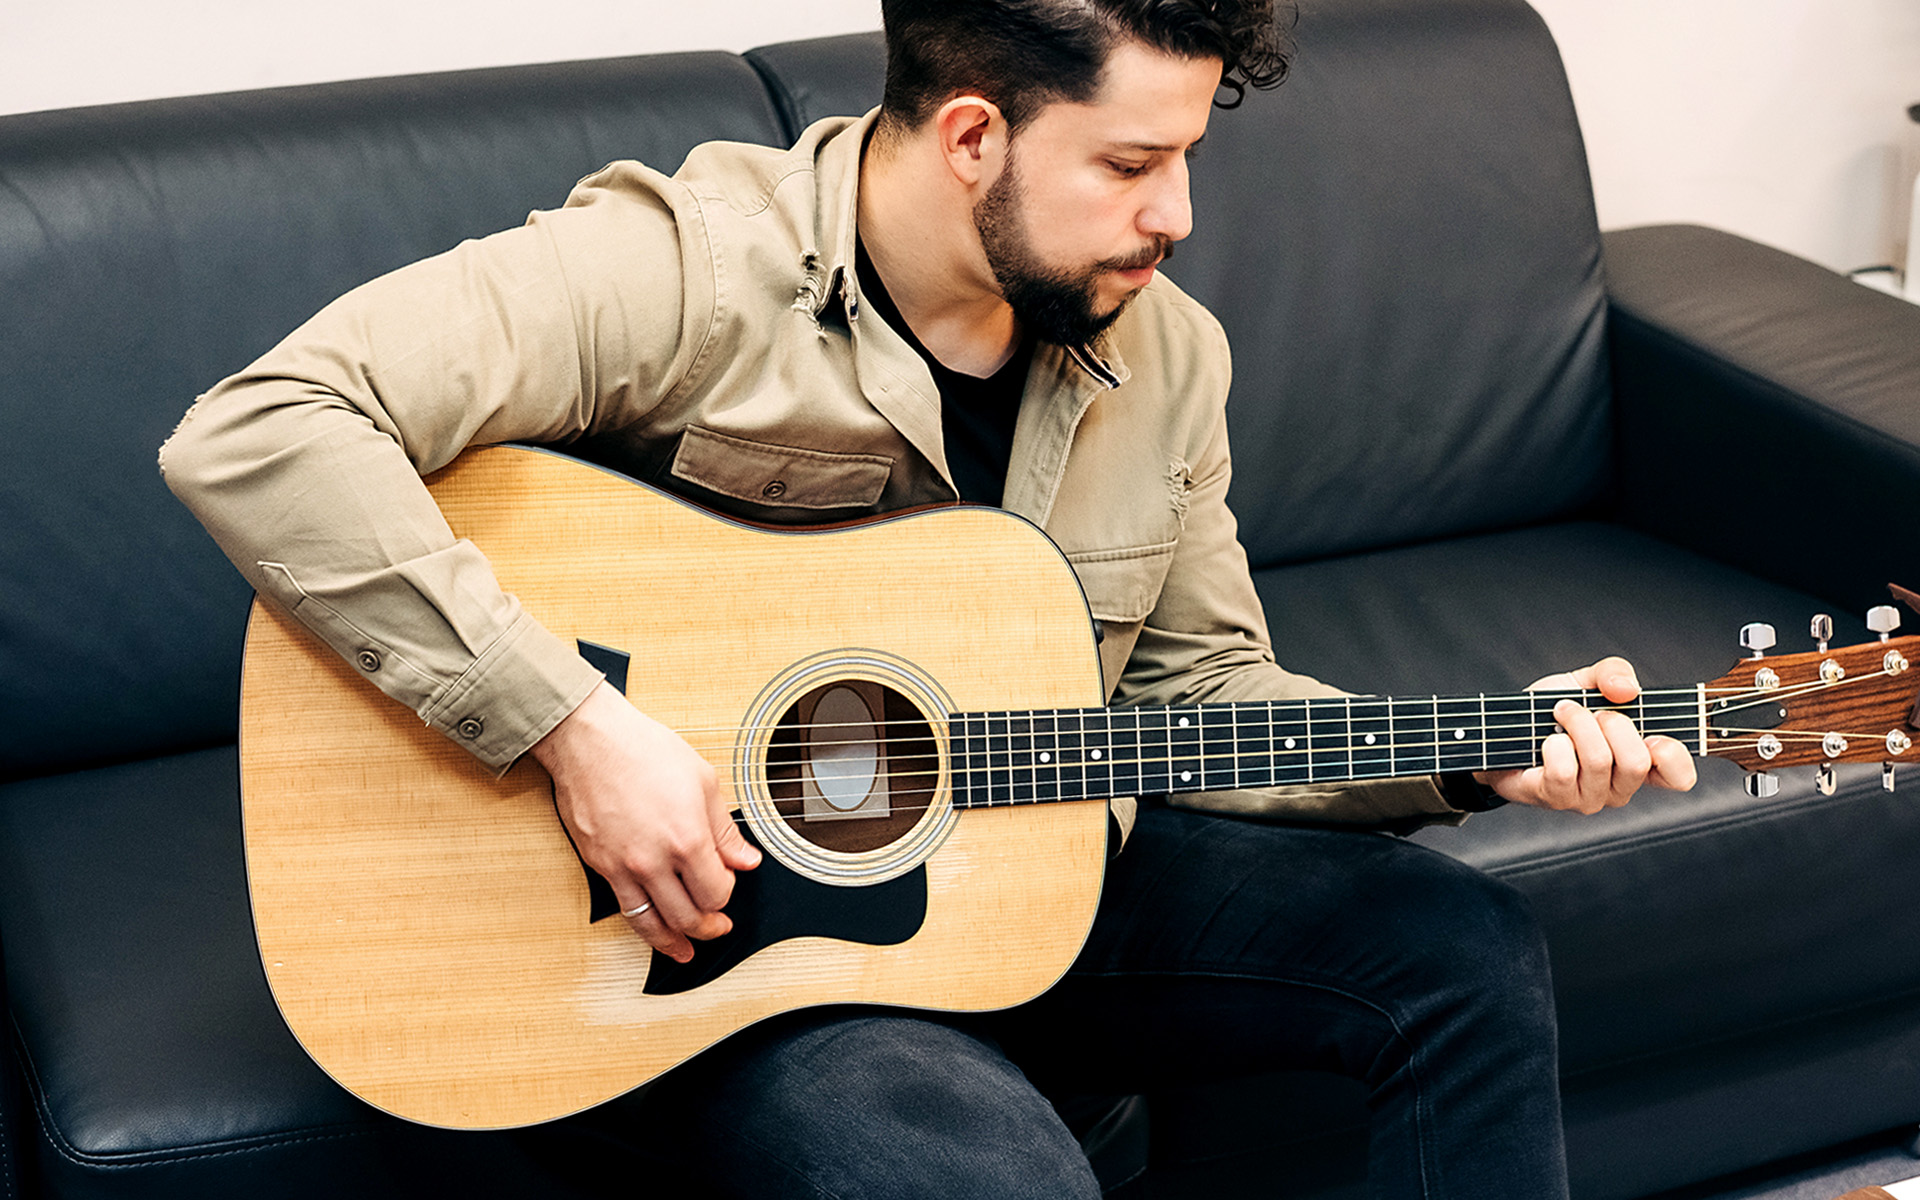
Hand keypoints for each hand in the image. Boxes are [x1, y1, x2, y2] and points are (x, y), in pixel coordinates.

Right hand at [530, 681, 759, 960]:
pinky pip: (625, 910)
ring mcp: (624, 867)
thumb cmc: (644, 750)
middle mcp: (655, 860)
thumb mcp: (703, 781)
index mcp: (688, 837)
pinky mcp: (600, 866)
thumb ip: (725, 830)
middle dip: (709, 927)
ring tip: (688, 950)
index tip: (728, 882)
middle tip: (719, 927)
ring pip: (654, 924)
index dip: (728, 893)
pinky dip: (644, 929)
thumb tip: (746, 860)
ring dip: (676, 942)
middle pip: (689, 916)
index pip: (717, 892)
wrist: (589, 741)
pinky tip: (654, 933)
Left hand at [1479, 656, 1696, 813]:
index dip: (1673, 754)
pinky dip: (1554, 743)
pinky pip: (1564, 770)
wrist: (1504, 730)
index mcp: (1640, 763)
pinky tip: (1547, 739)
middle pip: (1636, 762)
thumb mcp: (1587, 682)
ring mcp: (1588, 798)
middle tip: (1590, 712)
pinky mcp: (1555, 798)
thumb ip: (1614, 673)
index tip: (1652, 732)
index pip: (1680, 777)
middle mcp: (1619, 787)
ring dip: (1577, 723)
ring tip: (1561, 713)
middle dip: (1612, 723)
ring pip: (1599, 760)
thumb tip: (1627, 690)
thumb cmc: (1552, 713)